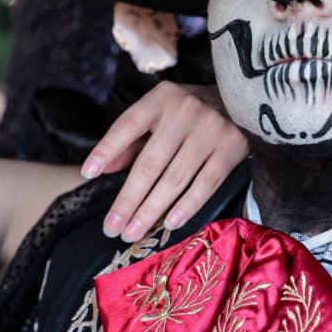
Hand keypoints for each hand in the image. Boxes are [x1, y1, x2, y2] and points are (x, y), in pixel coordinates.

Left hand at [81, 81, 248, 241]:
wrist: (243, 100)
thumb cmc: (190, 113)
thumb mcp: (159, 114)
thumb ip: (131, 139)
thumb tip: (103, 169)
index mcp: (161, 99)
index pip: (127, 125)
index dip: (106, 149)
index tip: (88, 173)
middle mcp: (185, 111)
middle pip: (149, 163)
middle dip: (127, 199)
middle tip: (110, 227)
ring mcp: (211, 129)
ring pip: (175, 178)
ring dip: (151, 209)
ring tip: (132, 232)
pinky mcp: (233, 148)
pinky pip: (206, 183)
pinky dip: (187, 206)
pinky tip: (169, 223)